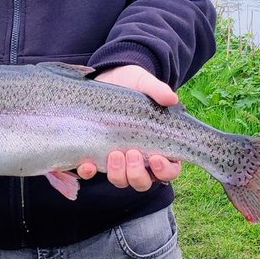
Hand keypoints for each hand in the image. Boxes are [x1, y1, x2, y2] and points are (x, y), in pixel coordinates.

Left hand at [76, 65, 182, 190]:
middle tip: (132, 153)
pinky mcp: (96, 154)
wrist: (105, 77)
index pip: (169, 170)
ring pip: (121, 181)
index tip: (156, 158)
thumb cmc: (132, 84)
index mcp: (159, 145)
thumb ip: (158, 90)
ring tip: (114, 154)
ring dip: (118, 174)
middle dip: (137, 174)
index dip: (164, 171)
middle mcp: (139, 158)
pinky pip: (92, 173)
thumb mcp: (144, 82)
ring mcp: (117, 159)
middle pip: (143, 182)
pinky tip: (87, 164)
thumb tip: (172, 99)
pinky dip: (89, 172)